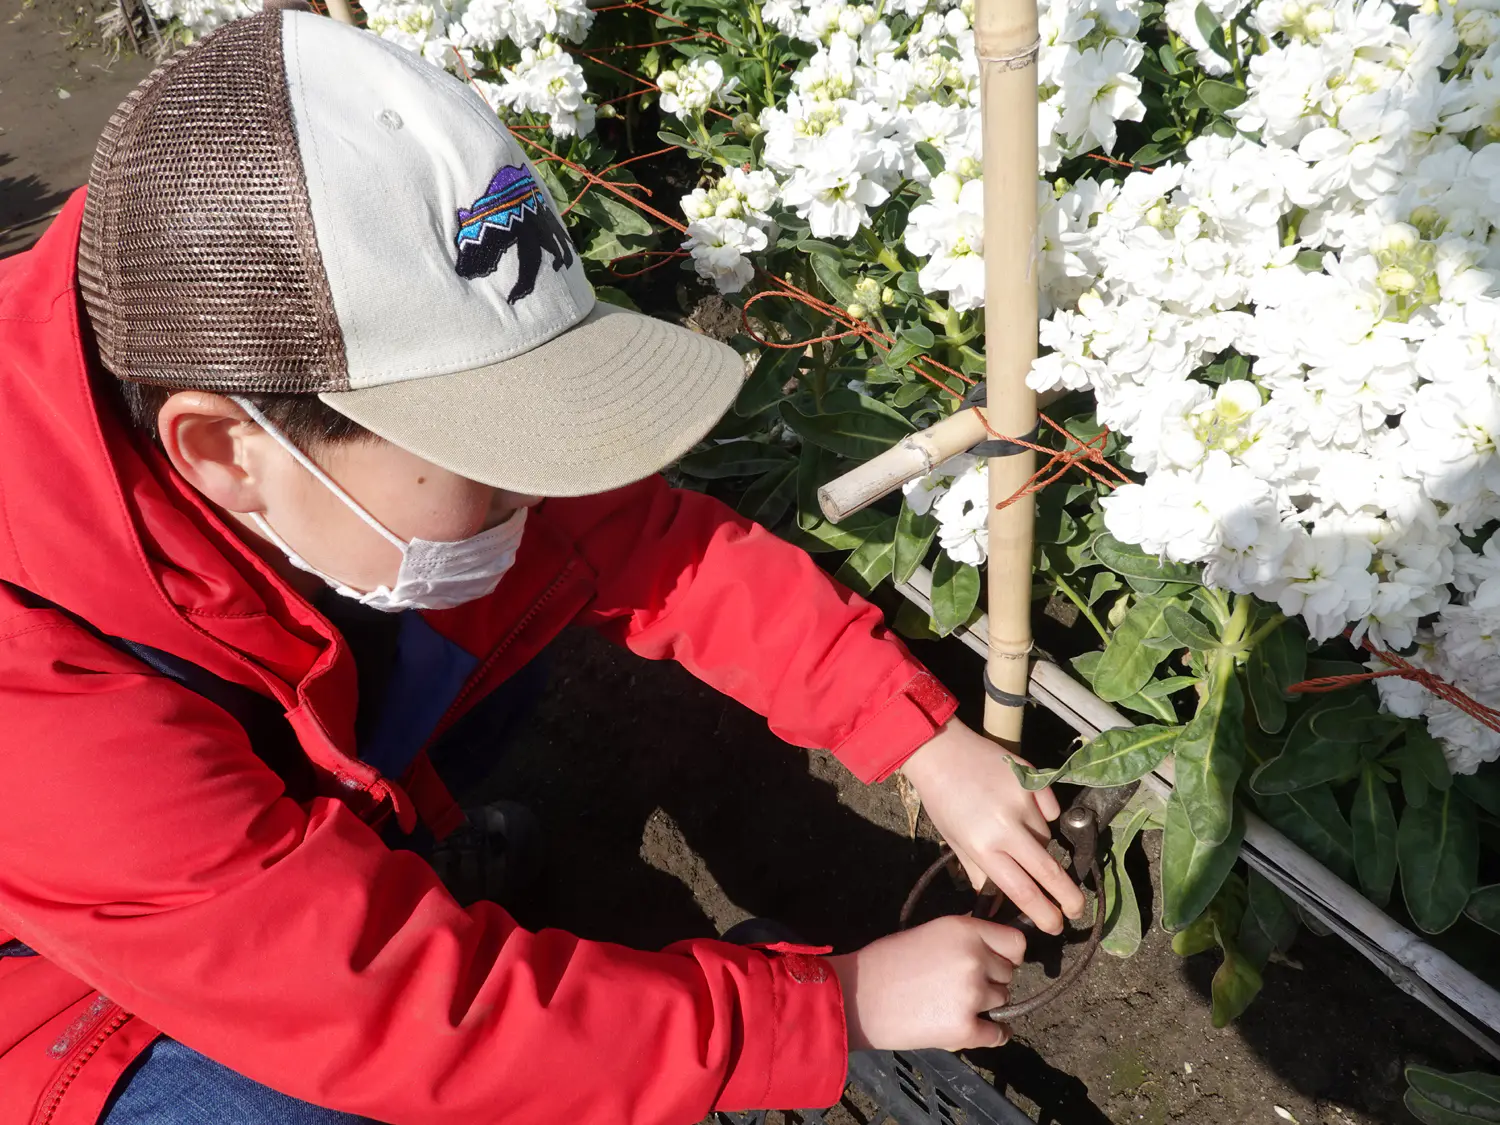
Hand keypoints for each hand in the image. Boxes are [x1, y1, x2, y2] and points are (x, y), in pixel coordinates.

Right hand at [829, 916, 1022, 1050]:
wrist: (857, 997)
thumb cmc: (886, 962)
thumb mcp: (929, 933)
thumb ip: (963, 938)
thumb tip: (990, 948)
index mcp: (965, 930)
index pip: (1016, 943)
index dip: (1007, 954)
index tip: (995, 962)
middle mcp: (975, 958)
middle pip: (1007, 975)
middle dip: (990, 980)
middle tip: (959, 985)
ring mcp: (972, 995)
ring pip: (1002, 1002)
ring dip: (985, 1006)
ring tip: (952, 1004)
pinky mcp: (965, 1029)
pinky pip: (998, 1034)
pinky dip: (990, 1034)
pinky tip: (974, 1028)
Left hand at [900, 718, 1085, 933]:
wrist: (941, 751)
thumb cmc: (943, 801)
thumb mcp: (956, 843)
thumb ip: (981, 875)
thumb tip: (999, 906)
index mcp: (984, 847)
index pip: (1022, 890)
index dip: (1043, 913)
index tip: (1056, 926)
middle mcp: (1007, 826)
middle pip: (1049, 871)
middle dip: (1068, 897)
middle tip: (1077, 911)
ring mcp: (1023, 801)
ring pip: (1047, 837)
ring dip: (1040, 845)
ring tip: (1017, 833)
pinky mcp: (1033, 779)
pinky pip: (1050, 809)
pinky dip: (1042, 815)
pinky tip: (1023, 808)